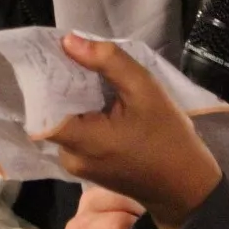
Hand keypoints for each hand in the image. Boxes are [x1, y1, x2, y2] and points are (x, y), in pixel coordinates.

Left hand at [47, 35, 221, 228]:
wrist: (187, 187)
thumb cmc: (168, 138)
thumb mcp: (144, 89)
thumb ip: (107, 61)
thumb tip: (68, 40)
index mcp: (81, 141)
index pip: (41, 105)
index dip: (44, 78)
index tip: (56, 54)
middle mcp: (70, 157)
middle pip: (52, 112)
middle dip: (64, 85)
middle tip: (80, 60)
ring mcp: (77, 166)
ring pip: (65, 122)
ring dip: (77, 101)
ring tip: (94, 79)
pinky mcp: (87, 169)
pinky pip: (76, 135)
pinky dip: (86, 116)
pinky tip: (102, 102)